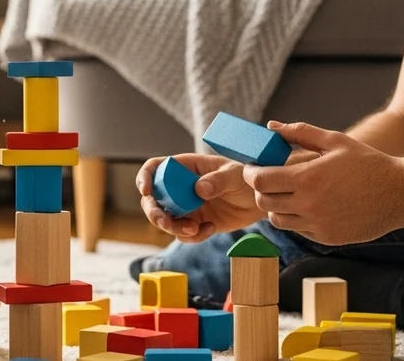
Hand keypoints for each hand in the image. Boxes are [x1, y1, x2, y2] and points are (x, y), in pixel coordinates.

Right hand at [136, 153, 263, 242]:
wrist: (259, 201)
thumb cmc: (246, 178)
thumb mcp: (234, 175)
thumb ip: (217, 180)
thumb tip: (198, 189)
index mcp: (185, 167)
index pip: (156, 167)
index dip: (145, 177)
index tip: (146, 192)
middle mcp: (180, 186)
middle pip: (153, 199)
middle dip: (154, 213)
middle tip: (166, 222)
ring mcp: (186, 206)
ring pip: (165, 219)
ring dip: (173, 228)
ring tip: (194, 229)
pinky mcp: (194, 223)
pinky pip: (183, 234)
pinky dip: (192, 236)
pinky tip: (210, 229)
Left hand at [243, 121, 403, 245]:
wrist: (400, 194)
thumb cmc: (367, 163)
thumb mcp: (335, 141)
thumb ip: (300, 133)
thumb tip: (271, 127)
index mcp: (309, 178)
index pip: (260, 181)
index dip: (251, 174)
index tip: (253, 168)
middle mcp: (310, 205)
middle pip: (263, 202)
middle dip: (260, 189)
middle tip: (267, 179)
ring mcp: (318, 225)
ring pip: (277, 219)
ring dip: (275, 206)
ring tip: (286, 192)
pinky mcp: (326, 238)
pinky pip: (298, 229)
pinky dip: (296, 218)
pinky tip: (307, 204)